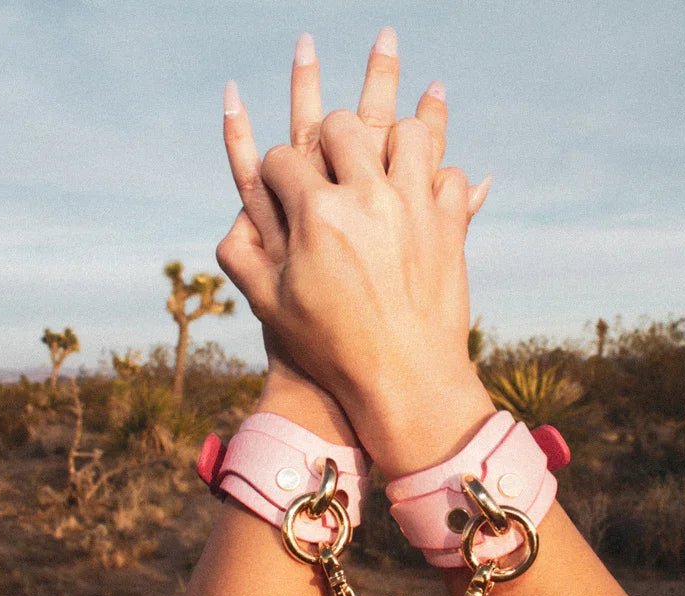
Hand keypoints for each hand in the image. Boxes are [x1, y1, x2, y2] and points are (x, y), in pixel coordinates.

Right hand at [218, 110, 494, 478]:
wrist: (406, 381)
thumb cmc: (330, 348)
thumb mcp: (269, 306)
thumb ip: (241, 255)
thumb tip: (234, 218)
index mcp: (315, 213)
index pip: (281, 158)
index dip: (274, 170)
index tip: (281, 186)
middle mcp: (366, 197)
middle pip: (341, 126)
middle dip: (327, 137)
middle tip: (329, 164)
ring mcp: (414, 206)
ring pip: (407, 132)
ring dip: (390, 141)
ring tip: (381, 162)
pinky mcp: (450, 225)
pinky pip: (449, 174)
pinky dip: (435, 179)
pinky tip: (420, 194)